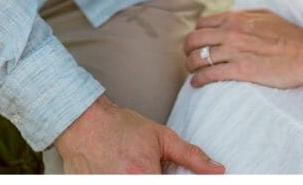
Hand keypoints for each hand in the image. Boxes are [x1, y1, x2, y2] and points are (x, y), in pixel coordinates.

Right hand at [54, 94, 224, 173]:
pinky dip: (129, 178)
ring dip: (144, 178)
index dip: (179, 181)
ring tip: (135, 166)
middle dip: (159, 177)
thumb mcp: (160, 137)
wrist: (83, 124)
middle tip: (151, 167)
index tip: (167, 172)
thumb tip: (218, 171)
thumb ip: (191, 156)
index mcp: (145, 177)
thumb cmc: (121, 128)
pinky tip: (125, 170)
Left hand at [184, 8, 302, 88]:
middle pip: (194, 40)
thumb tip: (229, 19)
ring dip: (192, 66)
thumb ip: (243, 16)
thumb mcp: (263, 15)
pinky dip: (199, 79)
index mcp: (235, 18)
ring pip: (199, 58)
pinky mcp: (240, 70)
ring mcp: (234, 51)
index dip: (197, 34)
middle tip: (190, 57)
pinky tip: (196, 83)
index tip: (199, 43)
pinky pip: (209, 74)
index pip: (202, 24)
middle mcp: (230, 32)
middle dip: (188, 50)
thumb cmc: (288, 34)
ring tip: (193, 72)